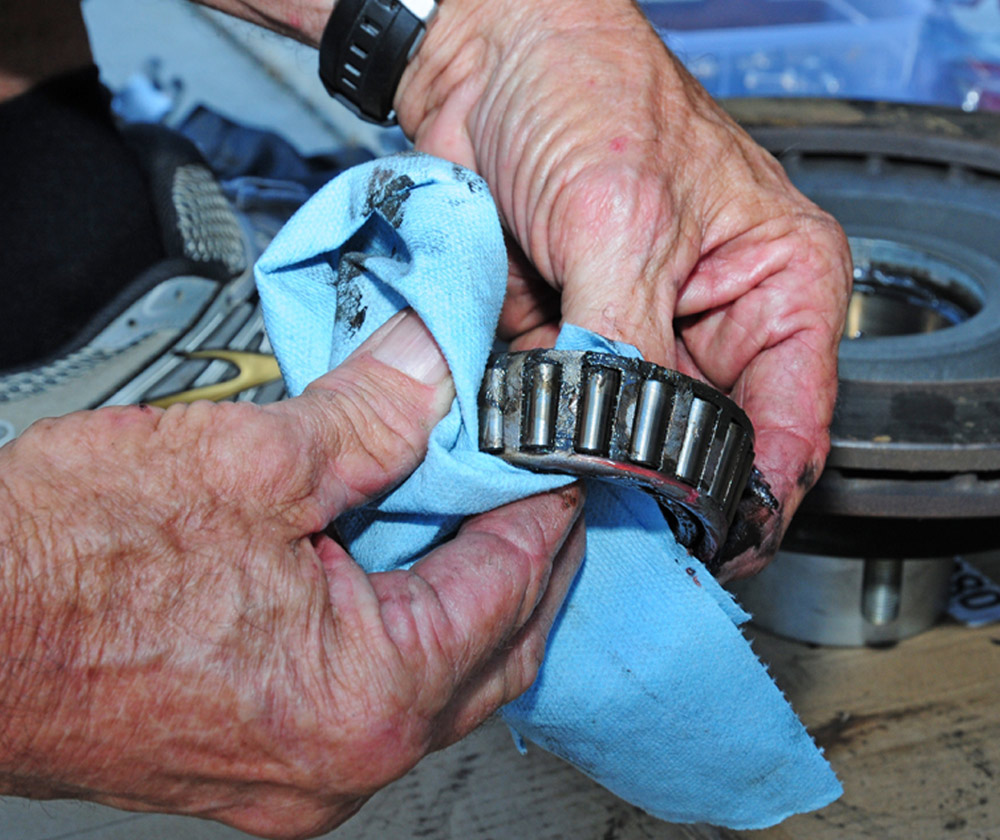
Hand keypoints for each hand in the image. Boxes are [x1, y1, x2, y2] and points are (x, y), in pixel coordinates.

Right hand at [0, 310, 584, 838]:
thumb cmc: (61, 567)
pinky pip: (379, 697)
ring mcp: (301, 776)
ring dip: (472, 596)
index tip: (562, 462)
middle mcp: (343, 762)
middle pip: (493, 650)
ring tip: (478, 517)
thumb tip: (435, 368)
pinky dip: (411, 628)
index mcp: (364, 696)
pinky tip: (400, 570)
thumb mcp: (243, 459)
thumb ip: (369, 415)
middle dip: (528, 561)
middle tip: (539, 489)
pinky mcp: (262, 762)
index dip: (544, 510)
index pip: (508, 589)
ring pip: (440, 680)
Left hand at [396, 0, 851, 577]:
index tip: (710, 545)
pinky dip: (541, 432)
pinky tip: (520, 439)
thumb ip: (630, 346)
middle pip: (710, 445)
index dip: (757, 496)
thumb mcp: (622, 219)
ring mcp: (640, 337)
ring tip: (560, 472)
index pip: (792, 424)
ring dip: (594, 459)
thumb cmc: (582, 89)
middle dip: (664, 484)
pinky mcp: (573, 341)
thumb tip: (629, 451)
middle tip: (622, 520)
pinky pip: (564, 412)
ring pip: (631, 438)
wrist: (481, 59)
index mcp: (779, 284)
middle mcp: (715, 321)